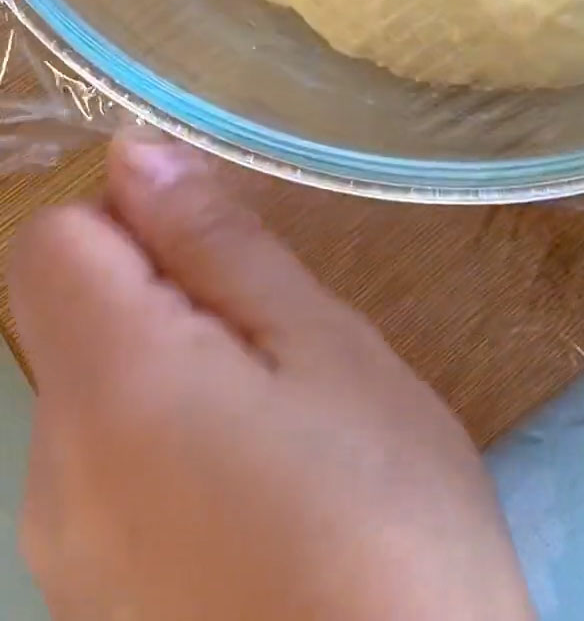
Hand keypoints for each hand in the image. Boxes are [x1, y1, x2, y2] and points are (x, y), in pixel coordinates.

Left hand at [7, 131, 534, 620]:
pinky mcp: (93, 611)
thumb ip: (223, 252)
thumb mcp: (330, 356)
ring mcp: (61, 558)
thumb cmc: (386, 516)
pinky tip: (260, 522)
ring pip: (93, 412)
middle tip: (291, 365)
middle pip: (70, 328)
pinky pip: (106, 494)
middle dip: (167, 313)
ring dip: (170, 395)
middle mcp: (47, 473)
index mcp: (107, 386)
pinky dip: (164, 473)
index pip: (51, 239)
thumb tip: (136, 157)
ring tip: (289, 449)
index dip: (136, 223)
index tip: (231, 265)